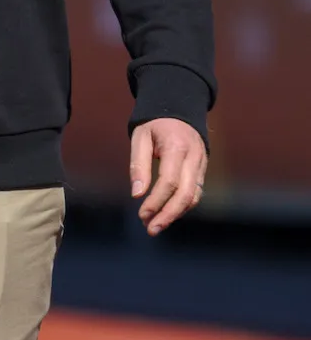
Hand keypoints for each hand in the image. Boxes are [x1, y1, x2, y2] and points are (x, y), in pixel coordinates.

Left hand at [129, 118, 206, 235]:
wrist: (180, 110)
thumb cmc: (155, 124)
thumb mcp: (140, 137)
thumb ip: (138, 165)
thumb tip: (137, 194)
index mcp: (177, 147)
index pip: (169, 181)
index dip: (156, 201)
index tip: (142, 214)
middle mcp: (194, 158)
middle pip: (186, 194)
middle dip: (168, 214)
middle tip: (151, 229)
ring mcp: (201, 165)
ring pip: (194, 196)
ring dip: (175, 214)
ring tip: (156, 225)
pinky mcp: (202, 170)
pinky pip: (195, 193)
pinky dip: (182, 206)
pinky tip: (166, 213)